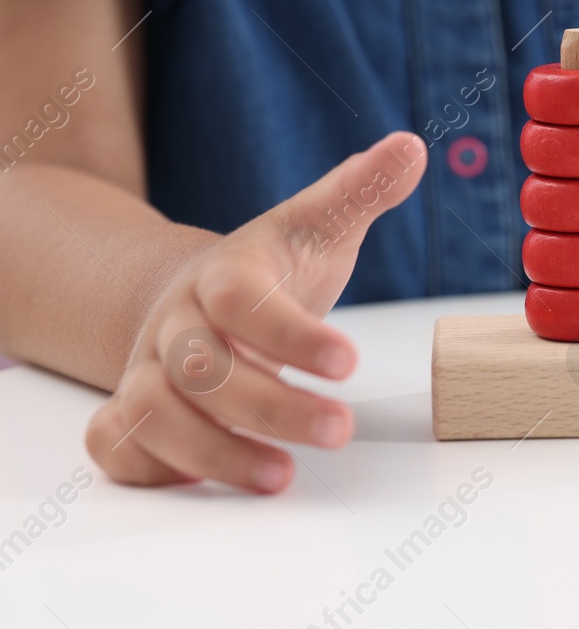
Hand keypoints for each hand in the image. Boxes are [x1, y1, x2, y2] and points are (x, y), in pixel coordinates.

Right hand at [85, 132, 426, 491]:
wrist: (194, 294)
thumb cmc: (272, 268)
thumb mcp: (318, 226)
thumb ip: (361, 192)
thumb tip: (411, 148)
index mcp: (223, 275)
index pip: (241, 301)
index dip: (290, 334)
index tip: (351, 362)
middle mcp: (176, 323)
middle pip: (200, 369)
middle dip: (270, 407)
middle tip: (339, 430)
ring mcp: (146, 369)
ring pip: (151, 415)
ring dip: (215, 453)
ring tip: (283, 476)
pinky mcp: (131, 411)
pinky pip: (117, 444)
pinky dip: (154, 469)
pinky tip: (215, 480)